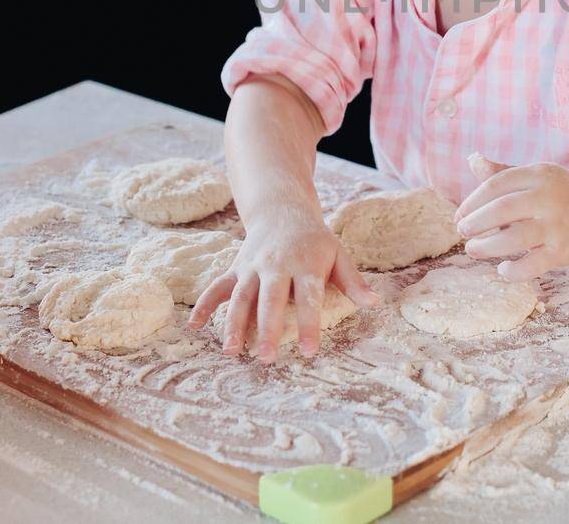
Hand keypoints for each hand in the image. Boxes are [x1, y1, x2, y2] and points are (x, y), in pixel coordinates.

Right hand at [187, 204, 378, 361]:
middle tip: (267, 358)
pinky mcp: (235, 269)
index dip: (309, 324)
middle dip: (268, 329)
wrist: (282, 209)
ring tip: (232, 351)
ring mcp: (252, 267)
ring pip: (241, 297)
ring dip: (234, 324)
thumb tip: (374, 304)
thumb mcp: (338, 254)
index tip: (310, 351)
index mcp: (305, 264)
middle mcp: (276, 266)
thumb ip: (353, 282)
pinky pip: (217, 287)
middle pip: (270, 300)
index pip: (308, 297)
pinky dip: (205, 305)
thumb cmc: (315, 240)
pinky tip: (194, 326)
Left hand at [454, 156, 568, 281]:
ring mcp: (557, 226)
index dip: (472, 201)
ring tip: (473, 250)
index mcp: (540, 174)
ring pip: (514, 238)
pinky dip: (513, 271)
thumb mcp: (537, 177)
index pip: (496, 184)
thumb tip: (473, 161)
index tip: (459, 215)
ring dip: (487, 247)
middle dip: (475, 223)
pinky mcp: (563, 252)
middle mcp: (549, 197)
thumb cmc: (561, 195)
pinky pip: (532, 265)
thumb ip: (503, 172)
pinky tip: (503, 269)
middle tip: (463, 232)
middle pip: (502, 209)